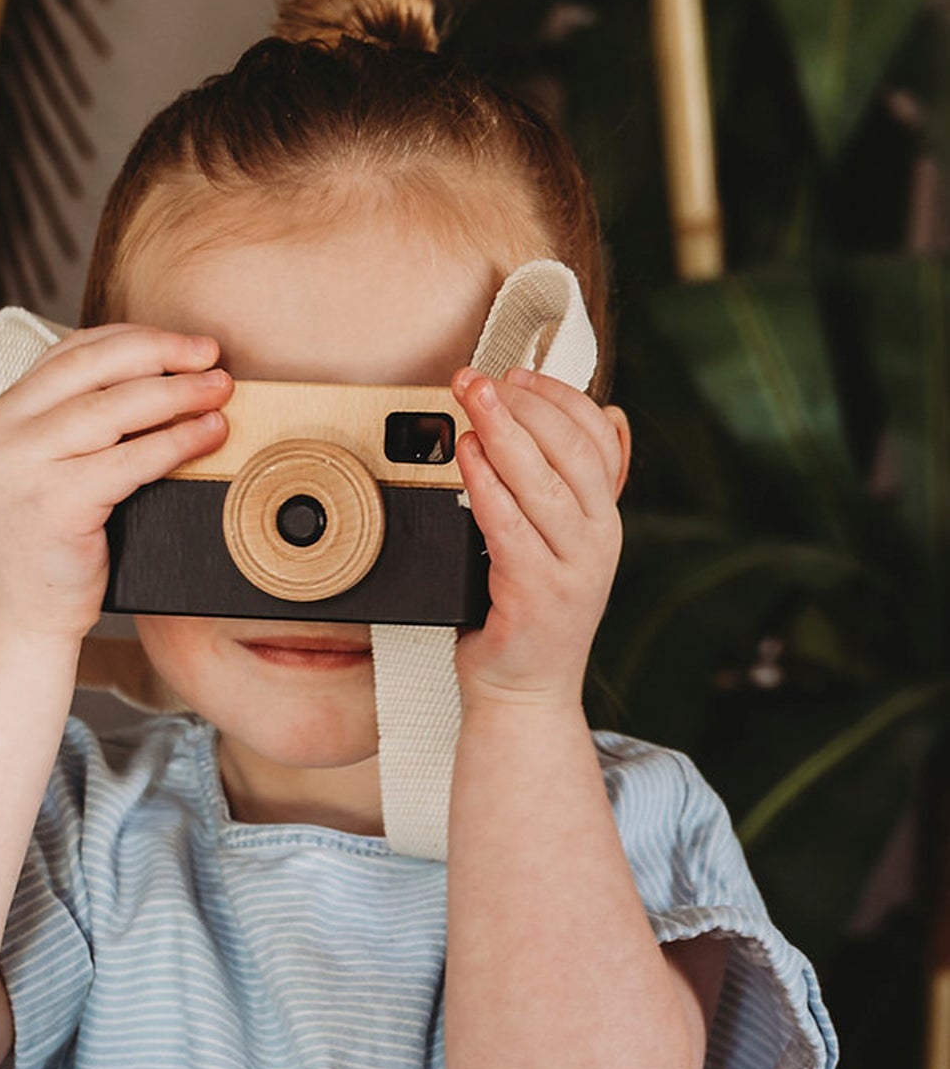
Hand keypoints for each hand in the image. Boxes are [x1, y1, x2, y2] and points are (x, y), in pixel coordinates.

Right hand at [0, 324, 232, 640]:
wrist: (20, 616)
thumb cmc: (51, 545)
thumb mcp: (53, 470)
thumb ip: (82, 425)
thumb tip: (165, 382)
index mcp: (5, 413)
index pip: (74, 352)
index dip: (137, 339)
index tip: (187, 344)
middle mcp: (6, 432)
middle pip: (95, 368)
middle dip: (163, 355)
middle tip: (213, 357)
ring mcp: (24, 467)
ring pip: (114, 409)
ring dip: (177, 394)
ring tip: (220, 392)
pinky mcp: (53, 504)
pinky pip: (128, 460)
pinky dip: (176, 442)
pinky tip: (208, 435)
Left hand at [450, 365, 628, 707]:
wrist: (523, 694)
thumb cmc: (525, 617)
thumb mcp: (554, 547)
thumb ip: (559, 492)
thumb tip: (595, 420)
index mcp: (602, 522)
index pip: (596, 439)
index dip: (557, 398)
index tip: (515, 373)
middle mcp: (598, 541)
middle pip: (568, 452)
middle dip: (521, 404)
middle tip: (477, 378)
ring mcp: (571, 570)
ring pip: (541, 483)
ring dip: (501, 433)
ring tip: (469, 402)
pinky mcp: (536, 595)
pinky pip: (509, 527)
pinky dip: (486, 485)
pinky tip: (466, 458)